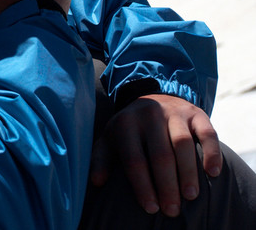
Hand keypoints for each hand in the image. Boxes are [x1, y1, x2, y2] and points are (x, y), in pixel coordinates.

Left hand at [90, 94, 222, 216]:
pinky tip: (212, 173)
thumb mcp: (110, 139)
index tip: (151, 208)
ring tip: (190, 196)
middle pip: (160, 154)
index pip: (134, 159)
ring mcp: (174, 112)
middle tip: (172, 210)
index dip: (142, 186)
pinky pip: (207, 133)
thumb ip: (101, 159)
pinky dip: (211, 153)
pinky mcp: (196, 114)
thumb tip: (96, 182)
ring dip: (188, 172)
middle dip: (166, 185)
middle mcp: (149, 115)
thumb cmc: (130, 130)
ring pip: (183, 144)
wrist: (152, 99)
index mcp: (125, 124)